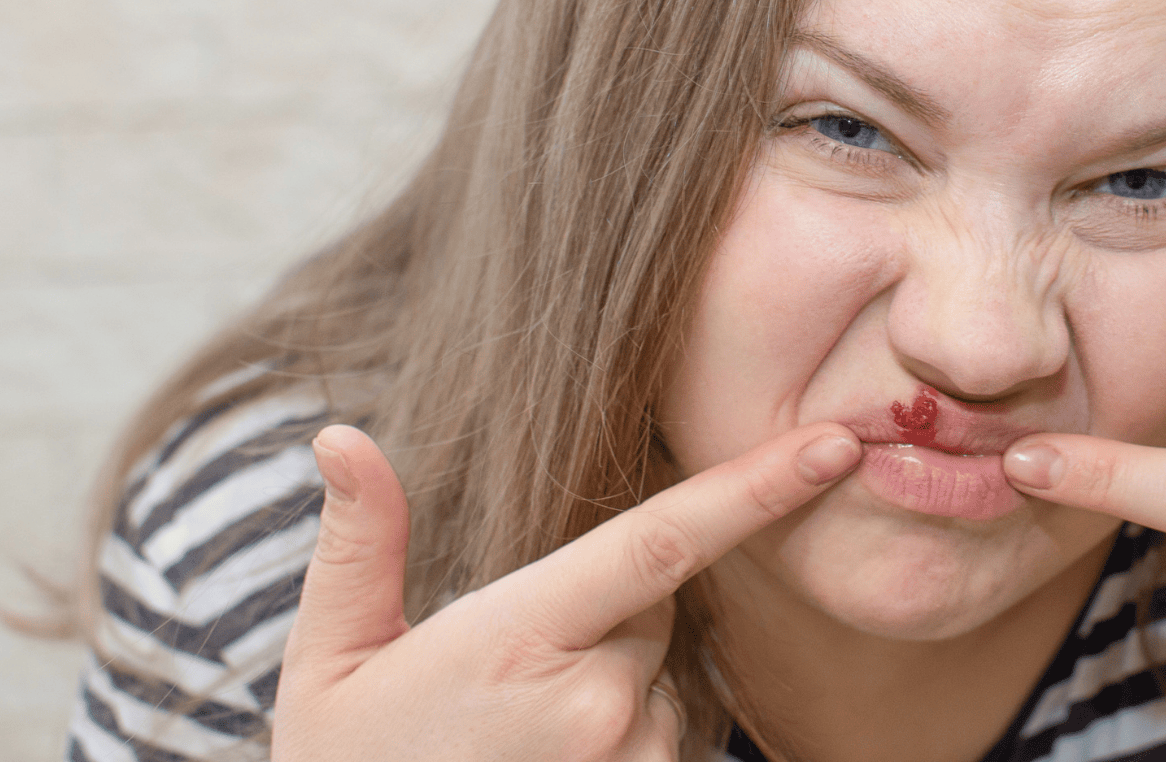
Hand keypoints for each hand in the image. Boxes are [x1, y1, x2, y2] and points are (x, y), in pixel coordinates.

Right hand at [274, 421, 862, 760]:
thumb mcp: (331, 662)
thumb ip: (357, 546)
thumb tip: (339, 435)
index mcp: (517, 639)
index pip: (661, 542)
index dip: (756, 488)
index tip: (834, 445)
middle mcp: (593, 706)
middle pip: (655, 605)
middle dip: (612, 609)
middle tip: (515, 667)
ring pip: (660, 680)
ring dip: (616, 684)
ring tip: (519, 736)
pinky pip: (664, 743)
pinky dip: (625, 741)